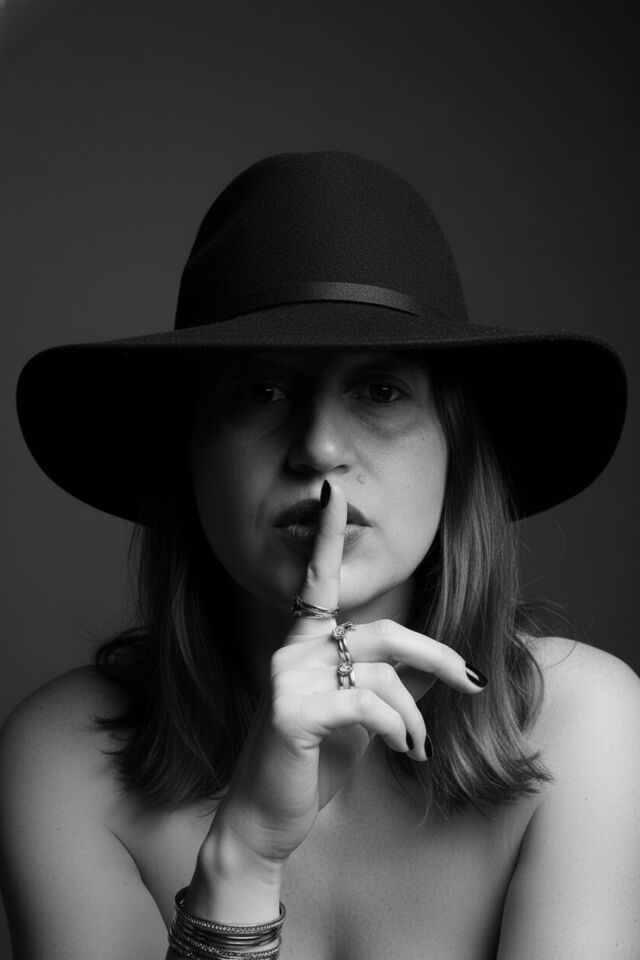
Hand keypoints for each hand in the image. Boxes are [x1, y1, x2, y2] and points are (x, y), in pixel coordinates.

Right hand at [205, 481, 486, 867]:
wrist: (266, 819)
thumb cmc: (312, 763)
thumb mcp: (360, 720)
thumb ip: (391, 686)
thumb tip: (440, 668)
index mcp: (303, 644)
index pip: (318, 582)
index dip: (326, 535)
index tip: (335, 492)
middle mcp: (291, 651)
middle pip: (382, 632)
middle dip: (435, 657)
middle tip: (473, 682)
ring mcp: (287, 679)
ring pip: (382, 677)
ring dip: (414, 718)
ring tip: (416, 749)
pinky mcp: (292, 712)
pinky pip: (368, 706)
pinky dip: (397, 730)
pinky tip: (401, 753)